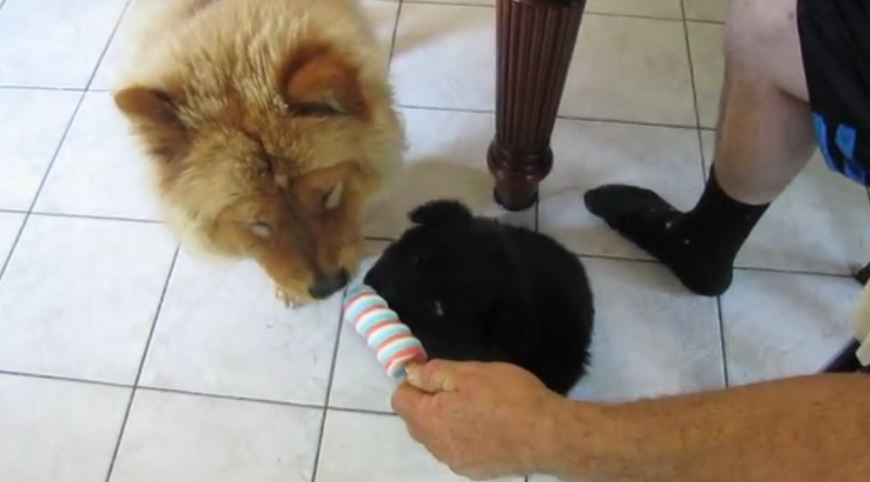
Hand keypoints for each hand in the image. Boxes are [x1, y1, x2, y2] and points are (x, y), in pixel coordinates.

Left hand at [391, 360, 564, 479]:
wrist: (549, 435)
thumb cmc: (509, 397)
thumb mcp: (470, 372)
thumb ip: (434, 373)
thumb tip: (411, 374)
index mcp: (430, 421)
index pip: (400, 400)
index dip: (414, 382)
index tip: (438, 375)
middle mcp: (437, 448)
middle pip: (416, 421)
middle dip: (429, 402)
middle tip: (460, 387)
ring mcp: (456, 463)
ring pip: (437, 437)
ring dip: (446, 421)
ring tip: (477, 406)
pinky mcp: (476, 471)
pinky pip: (457, 450)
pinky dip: (463, 437)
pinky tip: (488, 427)